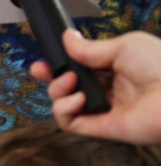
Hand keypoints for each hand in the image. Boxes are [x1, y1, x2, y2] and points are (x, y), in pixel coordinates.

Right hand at [29, 29, 160, 143]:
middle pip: (68, 85)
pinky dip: (64, 110)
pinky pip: (70, 123)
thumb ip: (91, 48)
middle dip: (51, 77)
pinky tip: (76, 99)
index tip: (46, 57)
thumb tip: (67, 38)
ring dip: (58, 90)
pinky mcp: (100, 128)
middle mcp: (107, 89)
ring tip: (71, 83)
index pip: (80, 67)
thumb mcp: (125, 46)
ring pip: (64, 103)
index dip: (61, 62)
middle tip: (40, 70)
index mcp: (115, 68)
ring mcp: (102, 109)